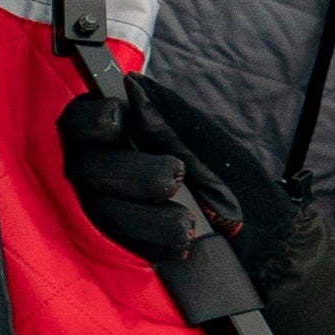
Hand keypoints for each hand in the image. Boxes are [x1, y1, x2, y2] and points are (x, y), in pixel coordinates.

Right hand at [57, 75, 301, 283]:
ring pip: (101, 211)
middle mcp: (100, 164)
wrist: (256, 226)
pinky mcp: (122, 239)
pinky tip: (179, 245)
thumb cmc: (225, 168)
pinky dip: (151, 246)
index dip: (90, 121)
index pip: (79, 121)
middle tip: (174, 177)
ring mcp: (105, 203)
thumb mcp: (203, 137)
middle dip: (131, 173)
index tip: (117, 119)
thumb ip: (168, 116)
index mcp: (114, 129)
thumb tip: (133, 88)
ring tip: (186, 224)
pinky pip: (122, 246)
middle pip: (87, 169)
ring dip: (144, 219)